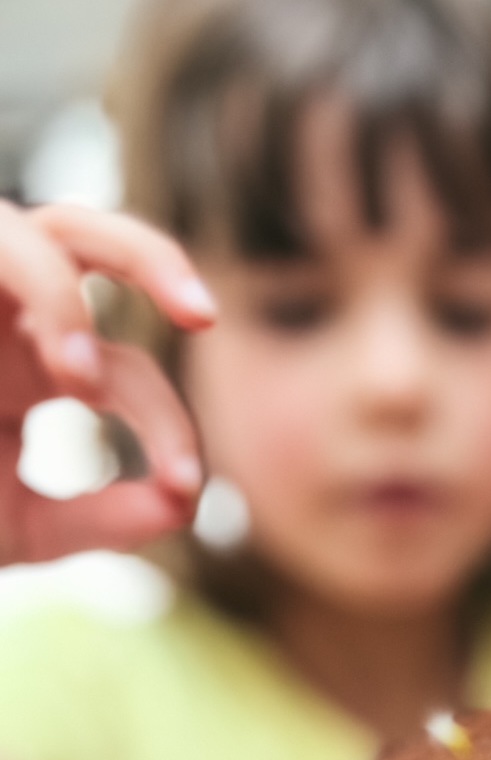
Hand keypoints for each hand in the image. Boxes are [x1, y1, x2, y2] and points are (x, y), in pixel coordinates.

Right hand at [0, 200, 214, 562]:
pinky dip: (16, 279)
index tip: (183, 486)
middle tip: (201, 316)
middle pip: (86, 237)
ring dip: (58, 294)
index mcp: (36, 362)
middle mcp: (0, 311)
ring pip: (20, 229)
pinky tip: (46, 359)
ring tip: (81, 375)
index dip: (170, 425)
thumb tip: (183, 506)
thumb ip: (102, 520)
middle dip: (151, 256)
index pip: (130, 374)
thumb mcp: (19, 529)